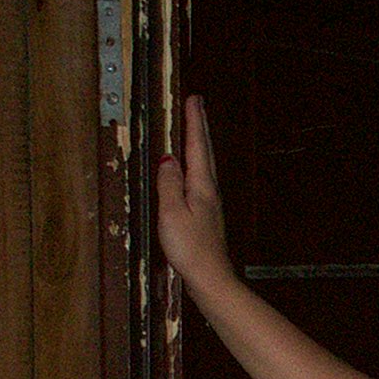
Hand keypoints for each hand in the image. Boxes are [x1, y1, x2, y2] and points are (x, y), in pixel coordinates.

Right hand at [157, 94, 234, 306]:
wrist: (210, 279)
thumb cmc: (190, 249)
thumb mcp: (172, 213)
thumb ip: (169, 184)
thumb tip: (168, 159)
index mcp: (202, 187)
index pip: (197, 147)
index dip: (195, 122)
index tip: (194, 99)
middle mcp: (210, 192)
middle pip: (205, 152)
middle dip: (200, 127)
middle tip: (197, 105)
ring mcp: (210, 204)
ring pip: (205, 165)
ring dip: (200, 145)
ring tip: (195, 130)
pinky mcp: (207, 216)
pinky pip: (201, 180)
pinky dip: (196, 165)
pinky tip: (192, 172)